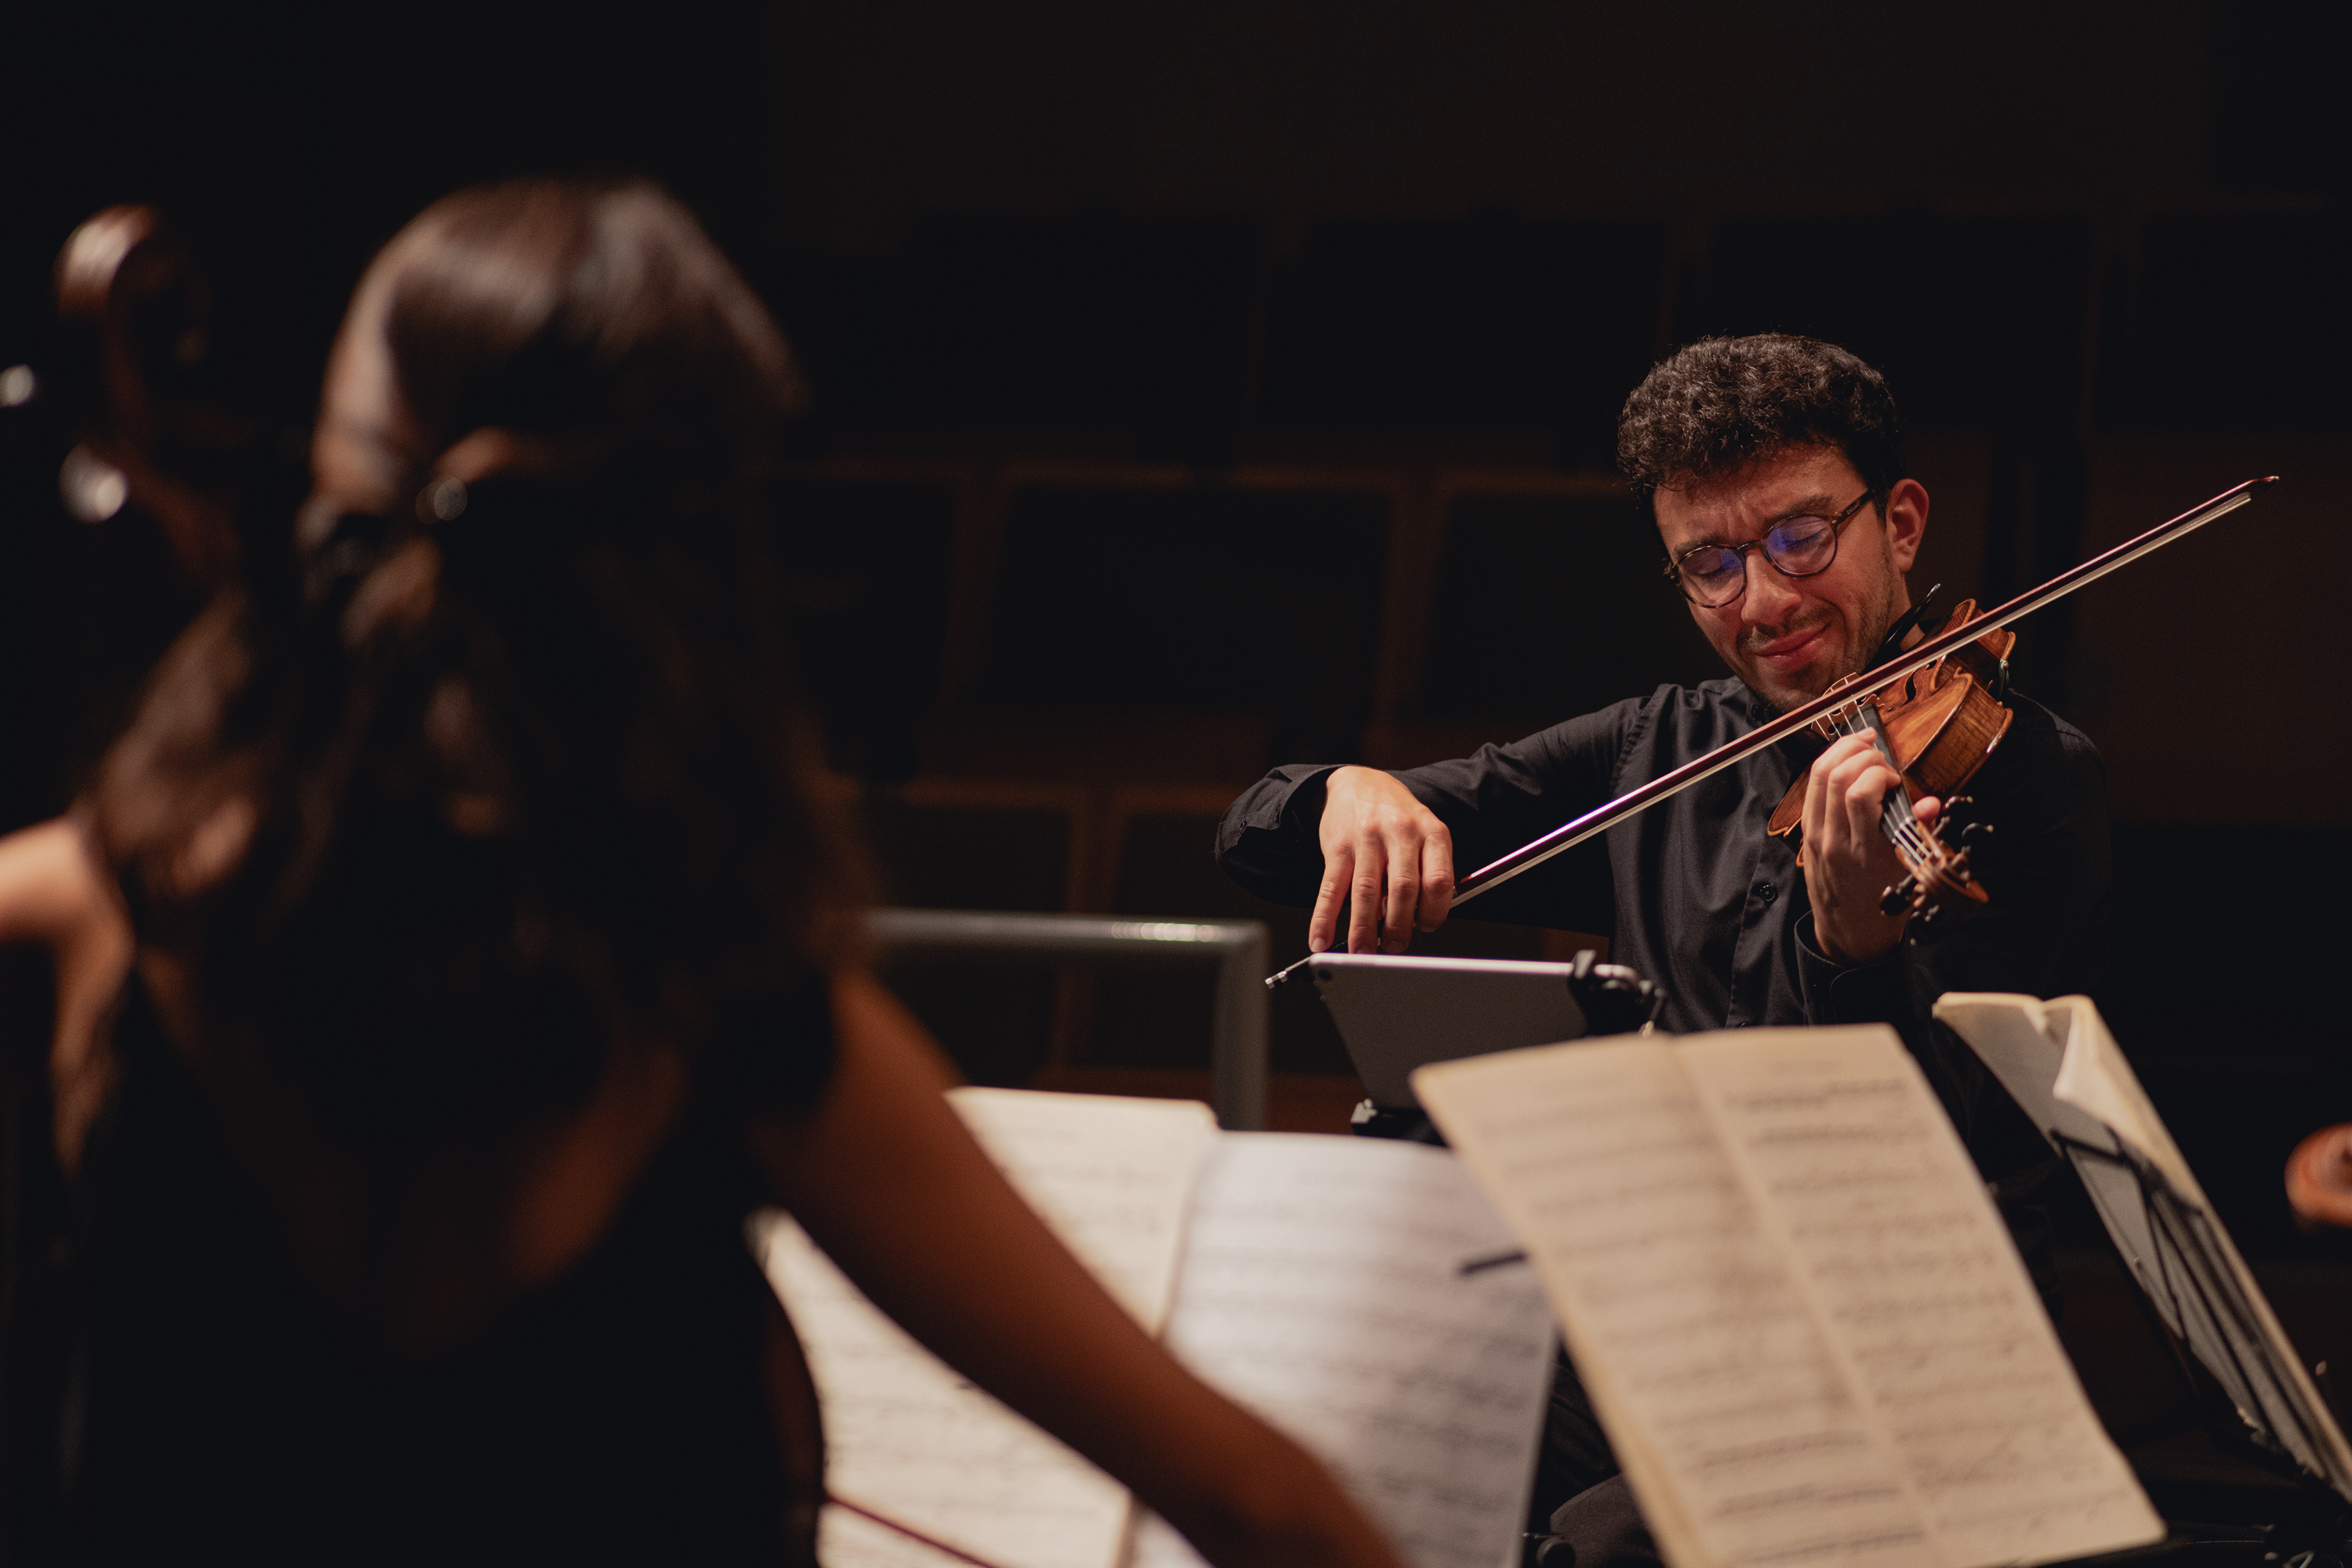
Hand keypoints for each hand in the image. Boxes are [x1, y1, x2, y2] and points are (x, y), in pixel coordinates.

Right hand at [1310, 767, 1453, 953]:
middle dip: (1398, 927)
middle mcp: (1400, 832)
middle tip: (1394, 947)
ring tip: (1363, 951)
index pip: (1438, 880)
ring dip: (1363, 929)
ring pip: (1366, 892)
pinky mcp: (1338, 846)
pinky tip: (1321, 938)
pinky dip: (1324, 918)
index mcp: (1431, 832)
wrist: (1360, 782)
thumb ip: (1425, 872)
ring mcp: (1367, 838)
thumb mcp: (1424, 834)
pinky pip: (1331, 888)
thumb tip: (1413, 921)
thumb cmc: (1397, 817)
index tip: (1425, 928)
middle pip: (1403, 889)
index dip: (1433, 912)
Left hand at [1798, 734, 1940, 964]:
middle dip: (1861, 754)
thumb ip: (1918, 833)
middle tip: (1882, 758)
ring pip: (1818, 777)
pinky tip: (1846, 761)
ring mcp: (1816, 835)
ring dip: (1841, 751)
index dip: (1879, 773)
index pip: (1860, 794)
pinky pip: (1812, 789)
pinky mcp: (1807, 833)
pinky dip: (1829, 767)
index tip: (1896, 778)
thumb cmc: (1883, 904)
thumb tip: (1930, 802)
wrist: (1849, 933)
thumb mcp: (1909, 872)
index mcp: (1863, 851)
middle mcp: (1834, 840)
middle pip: (1836, 776)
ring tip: (1864, 746)